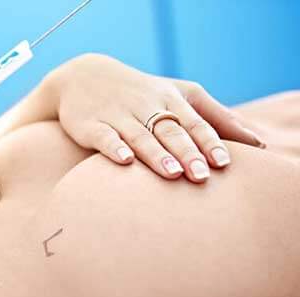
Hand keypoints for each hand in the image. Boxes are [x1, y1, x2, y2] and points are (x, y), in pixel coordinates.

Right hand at [46, 54, 264, 182]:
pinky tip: (125, 161)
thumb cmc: (140, 92)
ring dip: (156, 153)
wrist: (83, 77)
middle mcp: (145, 105)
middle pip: (170, 130)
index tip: (223, 163)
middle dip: (186, 152)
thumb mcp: (177, 94)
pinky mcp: (90, 125)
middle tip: (200, 176)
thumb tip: (254, 140)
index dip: (208, 142)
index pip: (194, 122)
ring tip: (172, 173)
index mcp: (169, 98)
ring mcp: (117, 115)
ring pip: (140, 135)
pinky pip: (104, 136)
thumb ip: (214, 116)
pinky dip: (114, 148)